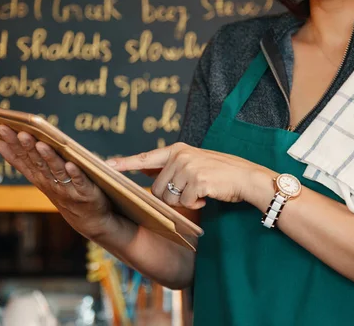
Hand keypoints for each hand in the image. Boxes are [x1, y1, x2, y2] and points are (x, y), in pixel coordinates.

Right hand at [0, 125, 116, 238]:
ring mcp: (67, 189)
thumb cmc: (61, 191)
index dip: (12, 143)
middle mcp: (50, 182)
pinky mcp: (85, 192)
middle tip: (20, 132)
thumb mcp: (38, 175)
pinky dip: (75, 174)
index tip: (1, 127)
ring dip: (49, 158)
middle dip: (28, 147)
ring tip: (41, 144)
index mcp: (38, 176)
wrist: (88, 219)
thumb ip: (19, 160)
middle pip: (37, 162)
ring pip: (56, 171)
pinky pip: (79, 182)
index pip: (22, 157)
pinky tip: (71, 164)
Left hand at [108, 143, 274, 209]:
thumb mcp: (194, 163)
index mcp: (178, 150)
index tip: (105, 166)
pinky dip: (196, 205)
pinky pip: (185, 203)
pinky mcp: (197, 181)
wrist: (247, 177)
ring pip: (169, 198)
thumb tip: (144, 169)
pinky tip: (208, 196)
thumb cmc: (221, 173)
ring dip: (184, 201)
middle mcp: (180, 156)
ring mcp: (188, 168)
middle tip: (190, 192)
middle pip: (157, 189)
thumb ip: (169, 166)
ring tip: (201, 191)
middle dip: (170, 197)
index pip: (145, 157)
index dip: (124, 163)